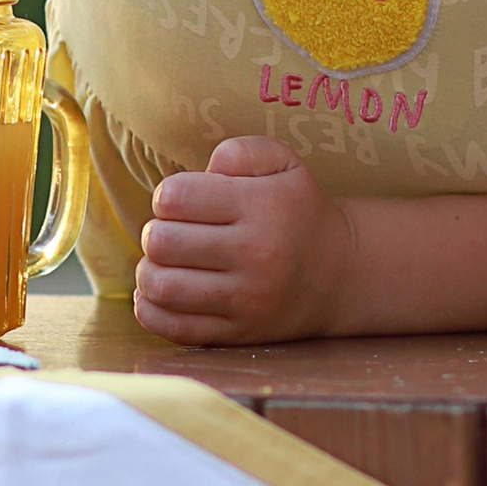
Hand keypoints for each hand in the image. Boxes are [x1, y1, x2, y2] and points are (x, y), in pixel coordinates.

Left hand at [134, 132, 358, 343]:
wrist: (337, 274)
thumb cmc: (296, 211)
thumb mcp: (284, 164)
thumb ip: (240, 151)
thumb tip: (207, 170)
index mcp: (262, 206)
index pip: (175, 197)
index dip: (167, 195)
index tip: (181, 202)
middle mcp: (256, 254)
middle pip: (162, 242)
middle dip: (154, 232)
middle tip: (170, 233)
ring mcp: (247, 300)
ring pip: (162, 287)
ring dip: (149, 271)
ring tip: (164, 262)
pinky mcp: (238, 333)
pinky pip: (175, 329)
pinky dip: (151, 309)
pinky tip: (157, 293)